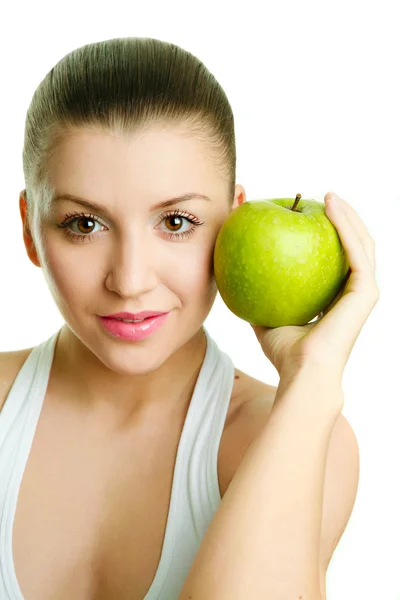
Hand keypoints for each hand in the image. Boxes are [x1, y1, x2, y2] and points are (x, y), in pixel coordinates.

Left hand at [250, 192, 378, 379]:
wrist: (301, 373)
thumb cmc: (283, 351)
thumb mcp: (264, 314)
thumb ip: (257, 293)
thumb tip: (236, 269)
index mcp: (336, 298)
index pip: (333, 258)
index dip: (322, 234)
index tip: (303, 213)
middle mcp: (353, 292)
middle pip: (352, 245)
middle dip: (339, 218)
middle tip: (320, 197)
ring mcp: (363, 291)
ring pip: (361, 242)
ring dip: (346, 215)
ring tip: (328, 195)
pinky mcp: (366, 291)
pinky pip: (356, 250)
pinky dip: (345, 224)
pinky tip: (329, 203)